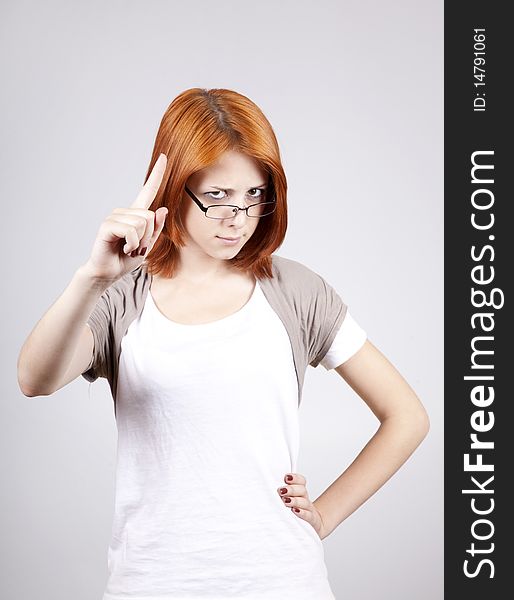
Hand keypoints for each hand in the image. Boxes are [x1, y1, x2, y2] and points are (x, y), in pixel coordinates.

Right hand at [81, 153, 168, 283]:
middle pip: (150, 216)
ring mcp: (114, 217)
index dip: (156, 174)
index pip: (148, 190)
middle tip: (136, 247)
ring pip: (142, 224)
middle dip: (148, 237)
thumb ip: (156, 229)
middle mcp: (125, 212)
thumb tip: (162, 209)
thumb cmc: (126, 259)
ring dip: (140, 242)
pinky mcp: (107, 225)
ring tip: (129, 248)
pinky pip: (130, 231)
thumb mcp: (147, 246)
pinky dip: (132, 244)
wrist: (108, 273)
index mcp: (136, 214)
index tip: (163, 157)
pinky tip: (123, 248)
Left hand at [277, 473, 327, 539]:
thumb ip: (281, 495)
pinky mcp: (312, 521)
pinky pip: (309, 516)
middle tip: (281, 491)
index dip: (295, 478)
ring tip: (286, 501)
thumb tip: (266, 488)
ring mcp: (309, 510)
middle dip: (291, 489)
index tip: (286, 477)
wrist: (312, 527)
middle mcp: (304, 499)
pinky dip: (302, 513)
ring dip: (295, 500)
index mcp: (299, 492)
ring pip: (305, 502)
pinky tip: (295, 511)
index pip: (301, 481)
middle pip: (302, 490)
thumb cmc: (295, 512)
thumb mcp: (288, 501)